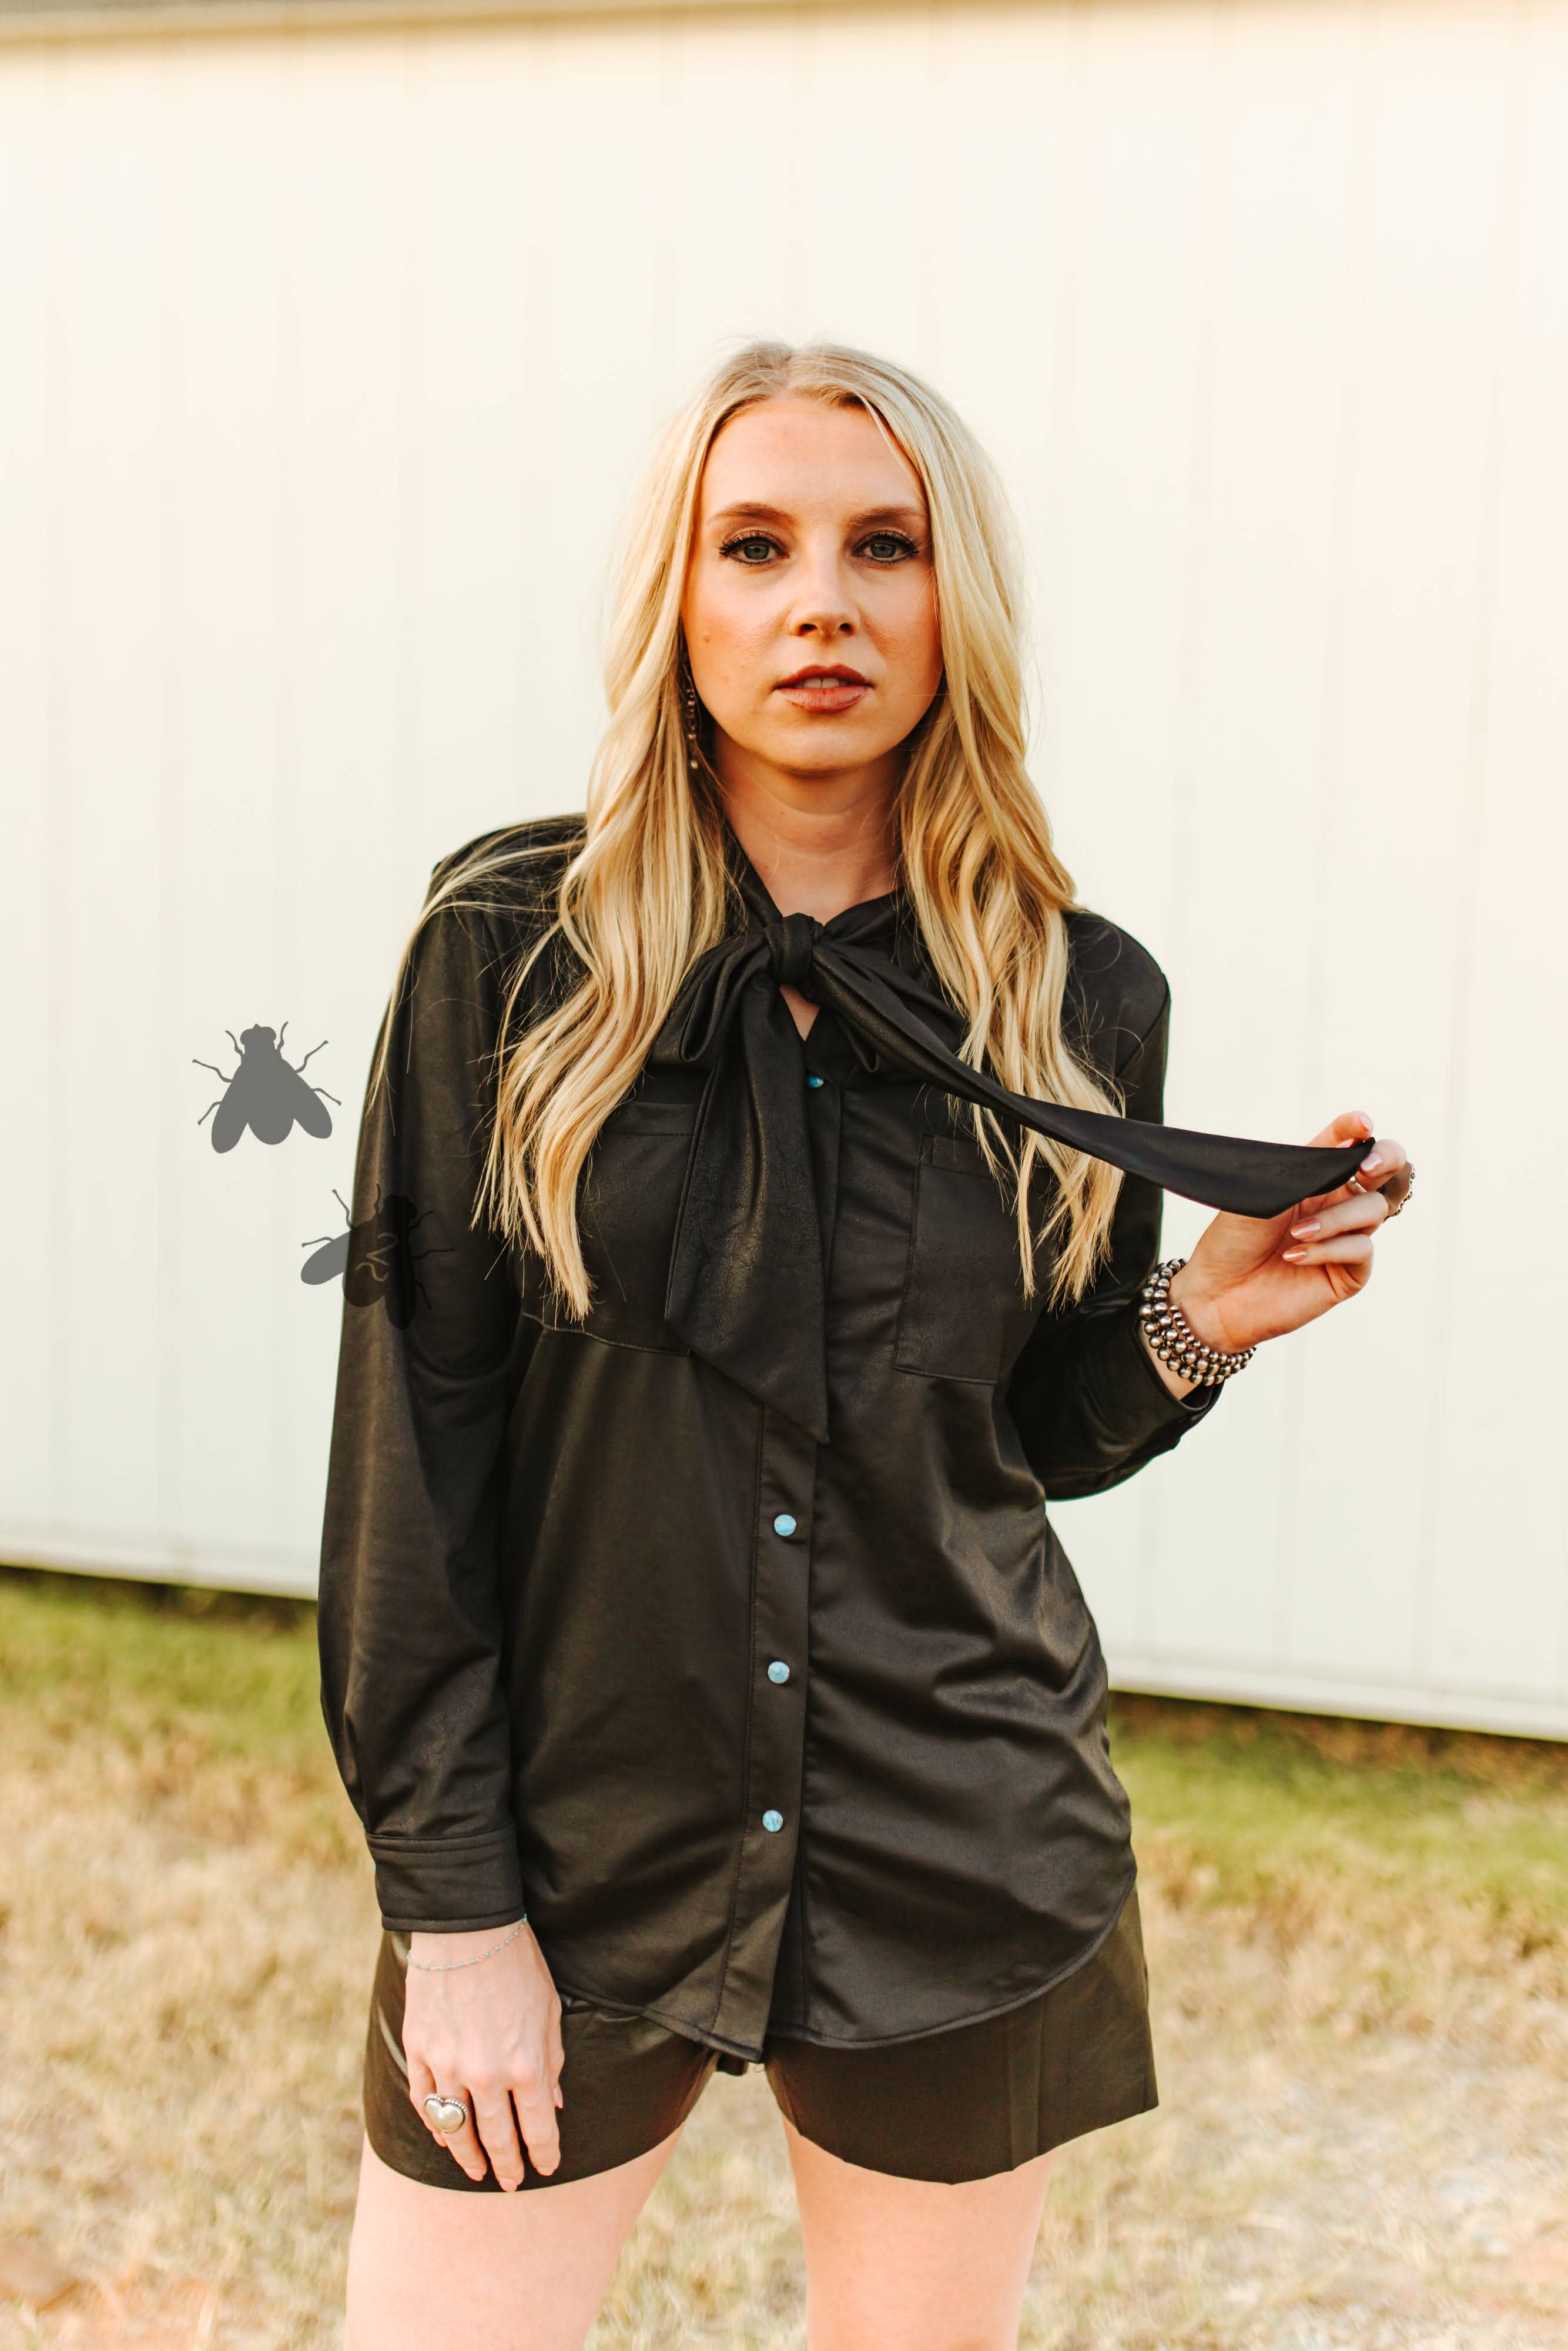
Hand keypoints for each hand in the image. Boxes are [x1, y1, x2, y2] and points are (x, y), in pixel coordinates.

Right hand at [401, 1921, 563, 2189]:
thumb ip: (552, 2061)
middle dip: (507, 2166)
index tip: (547, 2167)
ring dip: (468, 2157)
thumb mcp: (549, 2010)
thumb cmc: (518, 1963)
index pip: (538, 2128)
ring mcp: (448, 2065)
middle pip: (497, 2138)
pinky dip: (435, 2124)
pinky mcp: (419, 2051)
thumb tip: (555, 2103)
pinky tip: (444, 2137)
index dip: (544, 2153)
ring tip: (477, 2171)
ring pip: (457, 2129)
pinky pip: (425, 2101)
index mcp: (526, 2065)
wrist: (467, 1927)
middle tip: (511, 2183)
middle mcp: (486, 2075)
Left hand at [1146, 1111, 1413, 1385]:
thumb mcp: (1258, 1195)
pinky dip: (1330, 1249)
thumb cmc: (1231, 1241)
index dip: (1357, 1128)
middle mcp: (1336, 1204)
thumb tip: (1339, 1149)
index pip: (1346, 1144)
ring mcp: (1345, 1238)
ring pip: (1373, 1210)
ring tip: (1296, 1234)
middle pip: (1386, 1170)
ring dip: (1335, 1218)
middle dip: (1385, 1158)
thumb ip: (1299, 1172)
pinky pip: (1361, 1249)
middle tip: (1366, 1165)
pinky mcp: (1349, 1273)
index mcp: (1313, 1178)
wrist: (1216, 1293)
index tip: (1361, 1124)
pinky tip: (1295, 1257)